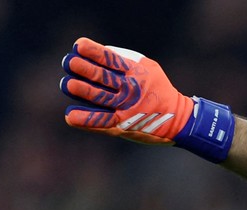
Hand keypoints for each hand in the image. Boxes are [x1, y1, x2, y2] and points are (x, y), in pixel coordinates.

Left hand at [59, 37, 234, 162]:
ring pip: (100, 97)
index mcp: (137, 72)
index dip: (93, 51)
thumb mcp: (149, 68)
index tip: (79, 46)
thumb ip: (127, 60)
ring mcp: (127, 108)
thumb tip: (99, 52)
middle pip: (102, 76)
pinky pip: (101, 121)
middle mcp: (131, 89)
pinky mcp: (123, 125)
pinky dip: (85, 119)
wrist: (179, 119)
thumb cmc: (159, 90)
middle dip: (83, 68)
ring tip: (67, 84)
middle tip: (69, 63)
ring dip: (81, 90)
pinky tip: (71, 115)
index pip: (110, 58)